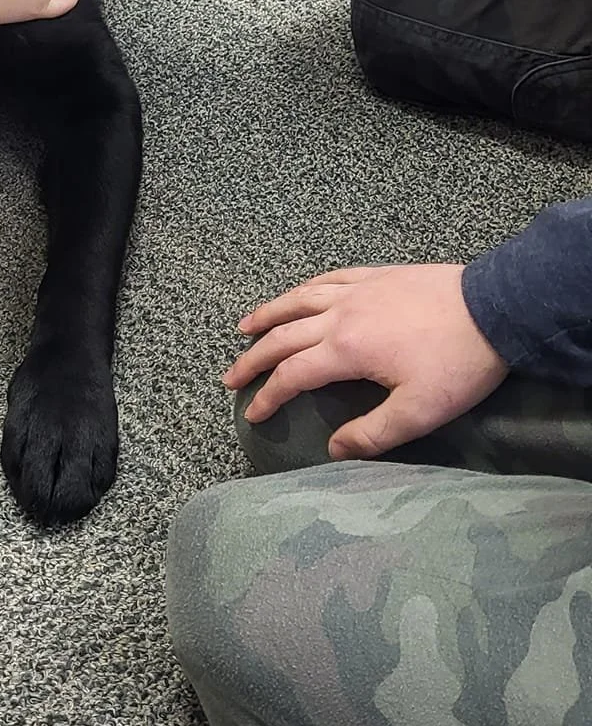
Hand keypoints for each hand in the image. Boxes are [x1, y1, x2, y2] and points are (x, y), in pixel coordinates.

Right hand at [225, 263, 507, 459]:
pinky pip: (328, 278)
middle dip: (253, 358)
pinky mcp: (377, 275)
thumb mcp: (419, 411)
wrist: (495, 308)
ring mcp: (357, 290)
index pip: (292, 375)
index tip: (252, 413)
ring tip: (246, 326)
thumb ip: (372, 434)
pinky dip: (305, 289)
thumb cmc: (458, 364)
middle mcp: (340, 315)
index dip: (268, 396)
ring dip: (268, 315)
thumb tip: (333, 450)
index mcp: (345, 349)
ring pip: (298, 300)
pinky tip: (299, 294)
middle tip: (230, 376)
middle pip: (283, 335)